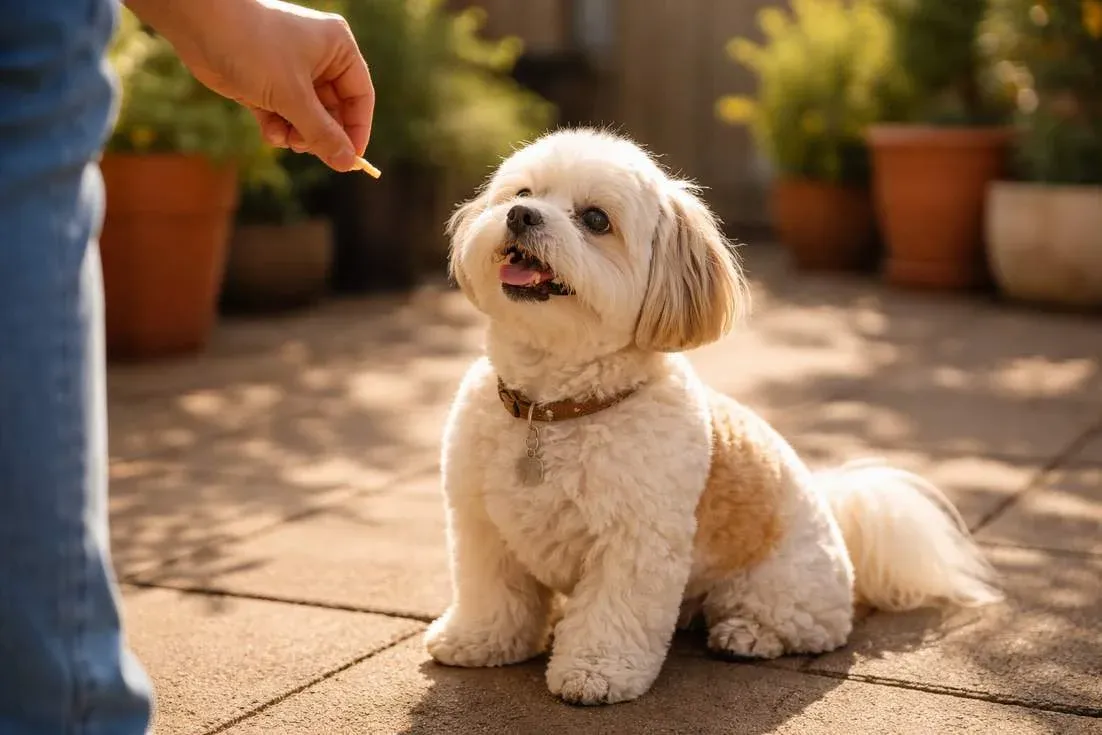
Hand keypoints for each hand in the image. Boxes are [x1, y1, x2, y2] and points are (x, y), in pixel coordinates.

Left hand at [125, 0, 373, 170]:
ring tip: (286, 140)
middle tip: (309, 150)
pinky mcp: (266, 83)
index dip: (357, 129)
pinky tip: (269, 134)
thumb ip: (322, 133)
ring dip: (298, 134)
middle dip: (321, 133)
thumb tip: (347, 163)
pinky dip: (279, 128)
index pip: (360, 96)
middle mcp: (319, 58)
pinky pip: (284, 114)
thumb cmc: (253, 47)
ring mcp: (291, 71)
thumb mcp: (293, 95)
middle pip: (334, 110)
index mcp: (337, 49)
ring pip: (307, 116)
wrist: (199, 23)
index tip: (349, 158)